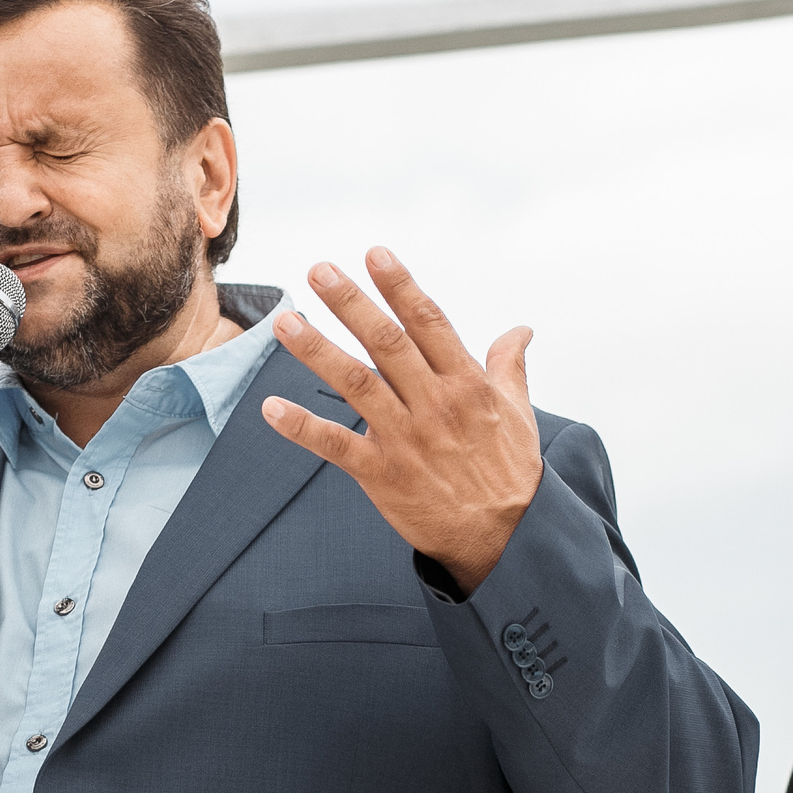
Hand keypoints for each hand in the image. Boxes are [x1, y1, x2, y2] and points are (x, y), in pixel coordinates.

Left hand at [262, 248, 541, 592]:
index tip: (374, 254)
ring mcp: (406, 439)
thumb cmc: (512, 472)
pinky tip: (271, 406)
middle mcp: (434, 404)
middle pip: (386, 343)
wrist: (506, 538)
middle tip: (319, 270)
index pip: (428, 323)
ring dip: (316, 350)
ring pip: (356, 384)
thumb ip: (509, 366)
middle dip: (350, 303)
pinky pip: (336, 445)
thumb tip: (521, 330)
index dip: (400, 287)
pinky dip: (302, 426)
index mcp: (466, 383)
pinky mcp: (383, 474)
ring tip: (284, 321)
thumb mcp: (520, 413)